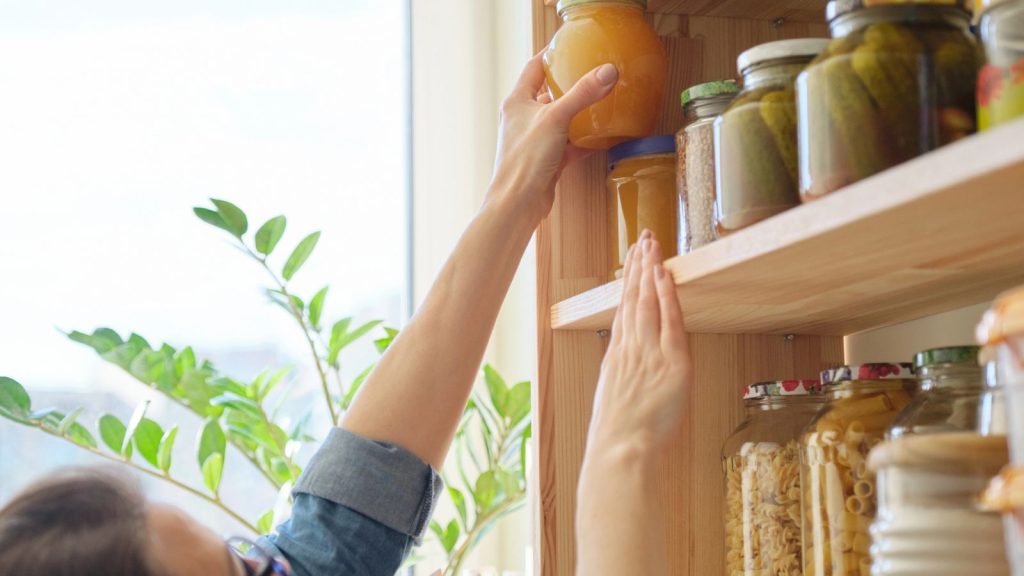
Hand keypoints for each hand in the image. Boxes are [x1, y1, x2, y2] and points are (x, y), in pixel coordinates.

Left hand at [488, 52, 617, 222]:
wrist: (518, 203)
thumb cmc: (524, 160)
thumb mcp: (556, 118)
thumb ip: (583, 94)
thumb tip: (607, 71)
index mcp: (517, 101)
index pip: (534, 68)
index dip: (551, 55)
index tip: (570, 47)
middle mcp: (524, 118)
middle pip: (549, 93)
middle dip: (571, 84)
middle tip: (593, 74)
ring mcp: (535, 140)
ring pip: (561, 120)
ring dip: (579, 113)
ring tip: (602, 101)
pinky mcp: (547, 160)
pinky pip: (569, 144)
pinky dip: (584, 140)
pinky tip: (602, 137)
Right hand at [589, 231, 692, 452]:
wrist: (620, 453)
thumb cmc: (618, 438)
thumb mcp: (614, 400)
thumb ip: (625, 378)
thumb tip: (631, 369)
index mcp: (617, 357)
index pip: (624, 309)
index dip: (629, 282)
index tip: (631, 260)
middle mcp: (630, 349)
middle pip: (633, 298)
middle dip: (638, 266)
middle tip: (643, 239)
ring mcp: (649, 354)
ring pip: (648, 303)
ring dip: (650, 271)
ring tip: (652, 245)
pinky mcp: (672, 364)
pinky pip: (670, 323)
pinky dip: (666, 297)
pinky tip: (664, 276)